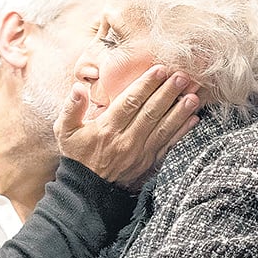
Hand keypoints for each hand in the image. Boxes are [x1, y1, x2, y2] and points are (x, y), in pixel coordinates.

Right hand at [55, 65, 200, 189]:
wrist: (86, 188)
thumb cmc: (77, 154)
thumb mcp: (64, 130)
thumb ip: (71, 108)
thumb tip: (78, 88)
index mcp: (106, 129)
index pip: (130, 103)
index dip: (146, 85)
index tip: (159, 69)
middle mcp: (125, 140)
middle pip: (150, 113)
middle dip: (168, 93)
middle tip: (183, 76)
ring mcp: (139, 153)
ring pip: (163, 129)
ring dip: (179, 112)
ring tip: (194, 95)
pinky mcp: (147, 162)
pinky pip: (167, 145)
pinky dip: (181, 132)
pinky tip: (194, 119)